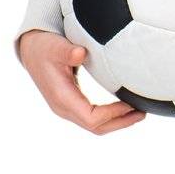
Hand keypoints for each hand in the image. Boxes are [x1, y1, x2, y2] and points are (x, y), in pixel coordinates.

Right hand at [18, 30, 146, 133]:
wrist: (31, 51)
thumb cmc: (44, 47)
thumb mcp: (54, 46)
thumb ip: (67, 51)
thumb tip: (80, 53)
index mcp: (62, 99)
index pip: (92, 118)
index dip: (112, 114)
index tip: (131, 104)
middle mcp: (64, 109)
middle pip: (96, 127)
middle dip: (121, 122)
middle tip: (143, 112)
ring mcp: (68, 109)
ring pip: (96, 125)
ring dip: (118, 121)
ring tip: (139, 112)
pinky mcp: (72, 105)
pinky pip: (94, 117)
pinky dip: (110, 115)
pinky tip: (126, 106)